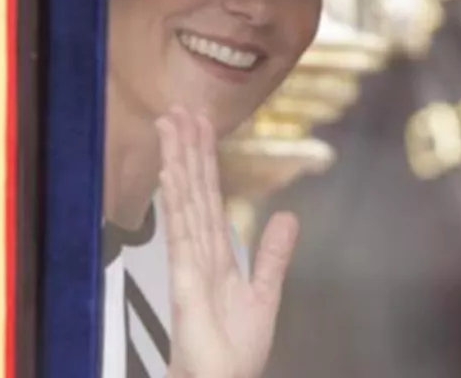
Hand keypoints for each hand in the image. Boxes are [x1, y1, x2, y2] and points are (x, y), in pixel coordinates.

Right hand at [158, 106, 298, 377]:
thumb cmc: (233, 352)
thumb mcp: (263, 295)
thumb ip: (272, 254)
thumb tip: (288, 216)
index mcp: (216, 253)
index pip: (209, 196)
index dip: (204, 160)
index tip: (199, 124)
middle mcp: (198, 251)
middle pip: (193, 189)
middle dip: (186, 148)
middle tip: (178, 108)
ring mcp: (189, 263)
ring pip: (185, 201)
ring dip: (179, 162)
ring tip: (171, 125)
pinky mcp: (186, 280)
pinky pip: (182, 234)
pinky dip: (176, 202)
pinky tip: (172, 174)